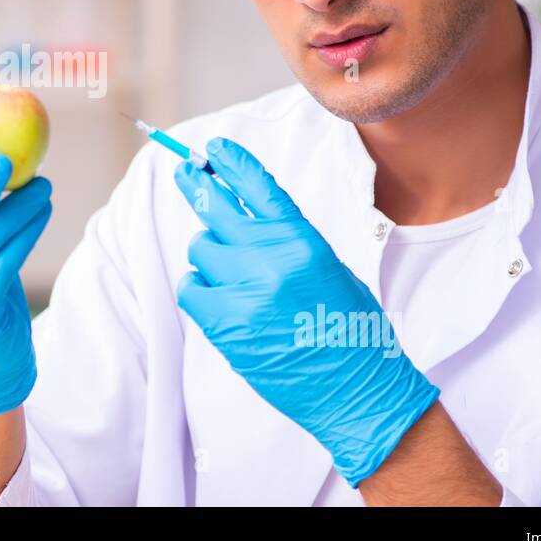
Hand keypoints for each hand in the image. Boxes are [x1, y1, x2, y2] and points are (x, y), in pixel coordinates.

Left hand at [173, 136, 439, 486]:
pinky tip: (220, 300)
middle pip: (216, 208)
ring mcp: (244, 291)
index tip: (213, 149)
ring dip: (210, 256)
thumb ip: (285, 241)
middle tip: (185, 174)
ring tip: (233, 276)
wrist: (356, 390)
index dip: (231, 164)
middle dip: (197, 187)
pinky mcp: (225, 324)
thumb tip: (241, 220)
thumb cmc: (348, 328)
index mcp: (301, 241)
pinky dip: (200, 290)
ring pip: (201, 249)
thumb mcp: (327, 267)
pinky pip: (191, 288)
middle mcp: (270, 259)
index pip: (258, 187)